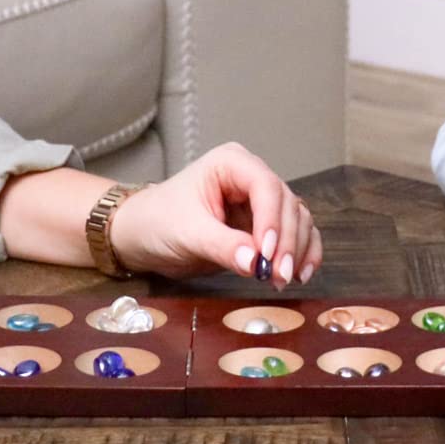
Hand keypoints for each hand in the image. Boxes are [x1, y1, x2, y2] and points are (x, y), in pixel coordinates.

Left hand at [108, 142, 321, 286]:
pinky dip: (301, 253)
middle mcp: (251, 178)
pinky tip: (301, 274)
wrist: (142, 236)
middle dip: (287, 241)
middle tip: (279, 275)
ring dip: (297, 250)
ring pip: (297, 220)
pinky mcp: (263, 226)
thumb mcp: (186, 233)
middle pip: (287, 204)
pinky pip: (294, 236)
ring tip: (284, 279)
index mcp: (231, 164)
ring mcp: (259, 202)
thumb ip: (222, 246)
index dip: (272, 220)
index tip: (268, 254)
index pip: (265, 186)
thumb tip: (256, 263)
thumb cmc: (157, 221)